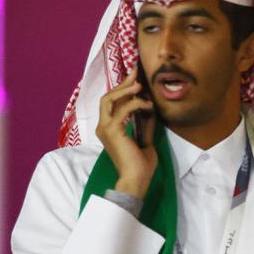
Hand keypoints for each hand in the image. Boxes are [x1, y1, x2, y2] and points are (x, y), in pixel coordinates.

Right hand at [94, 73, 156, 201]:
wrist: (137, 180)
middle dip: (123, 84)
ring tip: (140, 86)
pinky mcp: (112, 130)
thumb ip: (144, 125)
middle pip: (108, 97)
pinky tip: (148, 106)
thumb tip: (150, 110)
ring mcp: (105, 128)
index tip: (135, 79)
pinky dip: (136, 104)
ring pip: (110, 99)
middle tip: (136, 73)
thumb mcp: (145, 141)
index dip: (123, 89)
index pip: (112, 103)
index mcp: (109, 129)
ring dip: (126, 90)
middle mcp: (103, 126)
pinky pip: (123, 109)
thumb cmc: (141, 165)